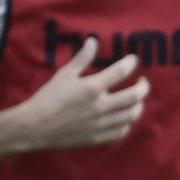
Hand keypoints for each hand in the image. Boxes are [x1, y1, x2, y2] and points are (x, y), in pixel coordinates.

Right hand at [11, 39, 145, 150]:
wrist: (35, 126)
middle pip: (134, 96)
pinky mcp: (98, 137)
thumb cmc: (48, 98)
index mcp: (92, 88)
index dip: (130, 63)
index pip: (120, 72)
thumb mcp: (63, 75)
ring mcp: (101, 124)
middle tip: (143, 82)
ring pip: (131, 115)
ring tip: (137, 99)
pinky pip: (121, 131)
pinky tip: (125, 117)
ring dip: (139, 105)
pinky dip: (127, 123)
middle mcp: (100, 106)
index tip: (133, 60)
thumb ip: (81, 59)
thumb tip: (93, 41)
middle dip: (143, 87)